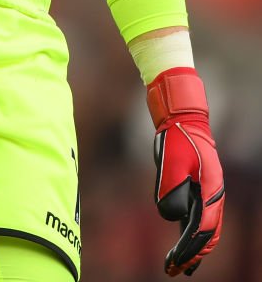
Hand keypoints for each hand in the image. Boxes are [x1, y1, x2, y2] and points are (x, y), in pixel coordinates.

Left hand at [147, 67, 224, 275]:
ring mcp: (206, 192)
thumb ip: (171, 188)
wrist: (183, 118)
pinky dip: (190, 233)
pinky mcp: (197, 189)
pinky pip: (197, 218)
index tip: (176, 262)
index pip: (201, 227)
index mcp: (210, 189)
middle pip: (206, 233)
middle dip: (192, 254)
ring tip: (181, 267)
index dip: (189, 247)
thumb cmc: (177, 137)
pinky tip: (182, 243)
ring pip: (204, 228)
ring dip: (192, 248)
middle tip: (176, 271)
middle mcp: (212, 194)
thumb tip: (171, 217)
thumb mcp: (171, 161)